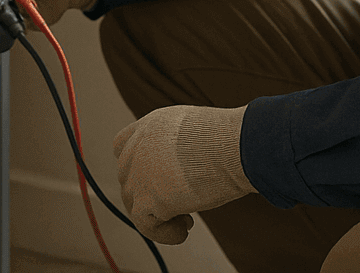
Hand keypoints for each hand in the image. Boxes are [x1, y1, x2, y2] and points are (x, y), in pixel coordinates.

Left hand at [112, 105, 252, 244]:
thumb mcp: (198, 131)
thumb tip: (186, 172)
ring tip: (188, 221)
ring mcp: (139, 172)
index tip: (155, 181)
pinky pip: (145, 225)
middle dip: (152, 195)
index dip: (136, 167)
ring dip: (160, 216)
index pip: (123, 146)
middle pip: (128, 179)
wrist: (237, 145)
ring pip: (135, 204)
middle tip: (181, 207)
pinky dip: (164, 233)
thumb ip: (180, 147)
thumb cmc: (231, 139)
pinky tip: (183, 232)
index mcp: (151, 126)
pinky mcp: (147, 198)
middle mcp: (139, 146)